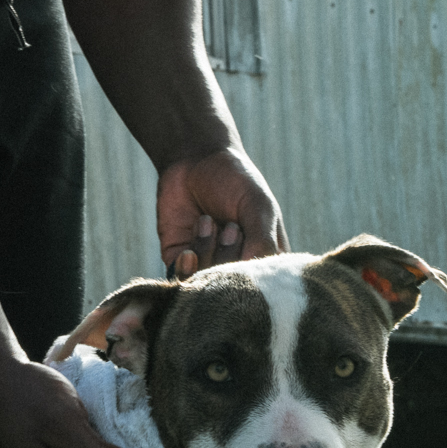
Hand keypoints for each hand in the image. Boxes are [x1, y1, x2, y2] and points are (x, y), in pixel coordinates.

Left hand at [158, 145, 284, 277]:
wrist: (194, 159)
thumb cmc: (236, 180)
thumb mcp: (258, 207)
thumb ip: (262, 241)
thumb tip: (253, 278)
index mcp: (265, 256)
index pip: (266, 287)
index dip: (255, 275)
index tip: (249, 245)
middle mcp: (237, 265)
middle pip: (234, 288)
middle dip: (230, 258)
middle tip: (230, 226)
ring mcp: (208, 264)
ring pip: (207, 284)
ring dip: (209, 254)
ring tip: (209, 221)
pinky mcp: (180, 261)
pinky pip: (182, 279)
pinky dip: (186, 266)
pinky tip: (188, 248)